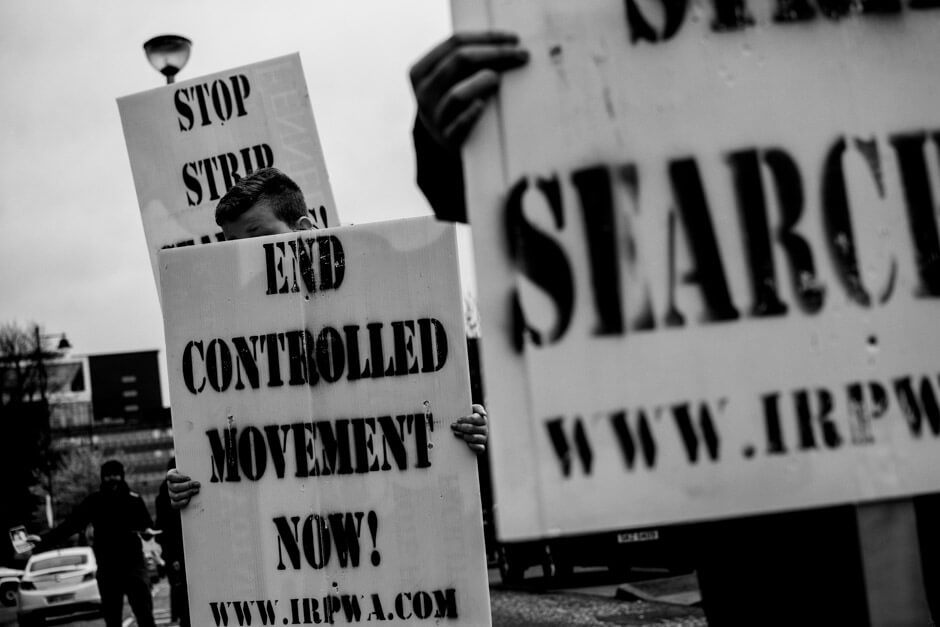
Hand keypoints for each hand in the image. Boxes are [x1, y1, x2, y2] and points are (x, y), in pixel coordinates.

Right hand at [167, 468, 199, 509]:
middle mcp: (170, 484)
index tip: (189, 478)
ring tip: (196, 490)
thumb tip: (203, 472)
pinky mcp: (174, 501)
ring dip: (187, 493)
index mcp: (172, 475)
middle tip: (197, 484)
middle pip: (175, 487)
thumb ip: (195, 470)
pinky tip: (189, 499)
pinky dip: (182, 502)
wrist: (194, 484)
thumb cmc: (193, 474)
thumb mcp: (193, 470)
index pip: (170, 476)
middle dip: (187, 486)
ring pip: (175, 495)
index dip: (179, 478)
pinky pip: (175, 504)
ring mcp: (171, 493)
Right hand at [410, 31, 528, 150]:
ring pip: (457, 94)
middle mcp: (424, 93)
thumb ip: (466, 59)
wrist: (445, 140)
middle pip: (459, 60)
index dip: (487, 37)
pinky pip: (459, 125)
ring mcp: (434, 118)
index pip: (455, 42)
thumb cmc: (455, 100)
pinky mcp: (447, 139)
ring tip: (500, 79)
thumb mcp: (450, 78)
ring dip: (483, 82)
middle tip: (521, 56)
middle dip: (495, 54)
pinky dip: (471, 114)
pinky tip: (482, 106)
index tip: (514, 39)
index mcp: (420, 71)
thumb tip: (506, 41)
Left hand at [451, 404, 487, 453]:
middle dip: (461, 427)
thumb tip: (484, 414)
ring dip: (464, 435)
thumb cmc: (467, 418)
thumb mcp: (472, 410)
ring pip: (474, 437)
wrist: (466, 428)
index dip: (465, 419)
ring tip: (456, 433)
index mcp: (482, 420)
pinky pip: (480, 448)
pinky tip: (466, 443)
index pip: (475, 419)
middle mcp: (485, 429)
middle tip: (453, 426)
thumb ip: (478, 409)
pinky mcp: (482, 447)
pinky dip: (473, 446)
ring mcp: (484, 438)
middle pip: (472, 428)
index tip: (458, 420)